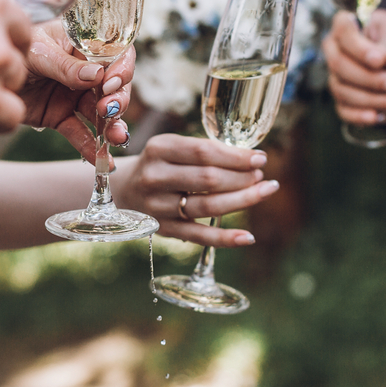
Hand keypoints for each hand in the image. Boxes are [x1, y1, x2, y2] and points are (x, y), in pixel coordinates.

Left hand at [20, 20, 132, 162]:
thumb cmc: (11, 48)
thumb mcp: (37, 52)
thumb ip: (65, 65)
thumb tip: (96, 76)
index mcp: (82, 45)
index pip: (115, 54)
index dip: (121, 69)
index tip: (111, 84)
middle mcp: (84, 70)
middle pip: (114, 86)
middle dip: (118, 100)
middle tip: (109, 110)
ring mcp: (73, 95)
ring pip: (101, 113)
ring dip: (112, 126)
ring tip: (117, 138)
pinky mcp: (60, 116)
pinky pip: (79, 133)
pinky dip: (90, 147)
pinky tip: (101, 160)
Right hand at [110, 134, 279, 247]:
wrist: (122, 190)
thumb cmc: (160, 164)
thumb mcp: (172, 148)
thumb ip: (204, 152)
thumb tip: (251, 159)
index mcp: (159, 148)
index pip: (204, 152)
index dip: (236, 157)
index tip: (260, 159)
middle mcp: (155, 177)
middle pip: (208, 179)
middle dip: (242, 178)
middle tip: (262, 177)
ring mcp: (157, 206)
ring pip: (206, 206)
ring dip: (241, 200)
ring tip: (263, 191)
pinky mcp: (162, 230)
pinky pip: (198, 236)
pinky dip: (225, 238)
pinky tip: (248, 237)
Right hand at [322, 8, 385, 124]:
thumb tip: (379, 61)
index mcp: (343, 26)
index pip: (344, 34)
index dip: (359, 49)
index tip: (380, 61)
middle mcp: (334, 50)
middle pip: (340, 67)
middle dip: (370, 79)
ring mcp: (336, 75)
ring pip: (343, 91)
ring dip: (373, 100)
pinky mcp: (343, 97)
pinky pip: (344, 109)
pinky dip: (359, 116)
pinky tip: (377, 118)